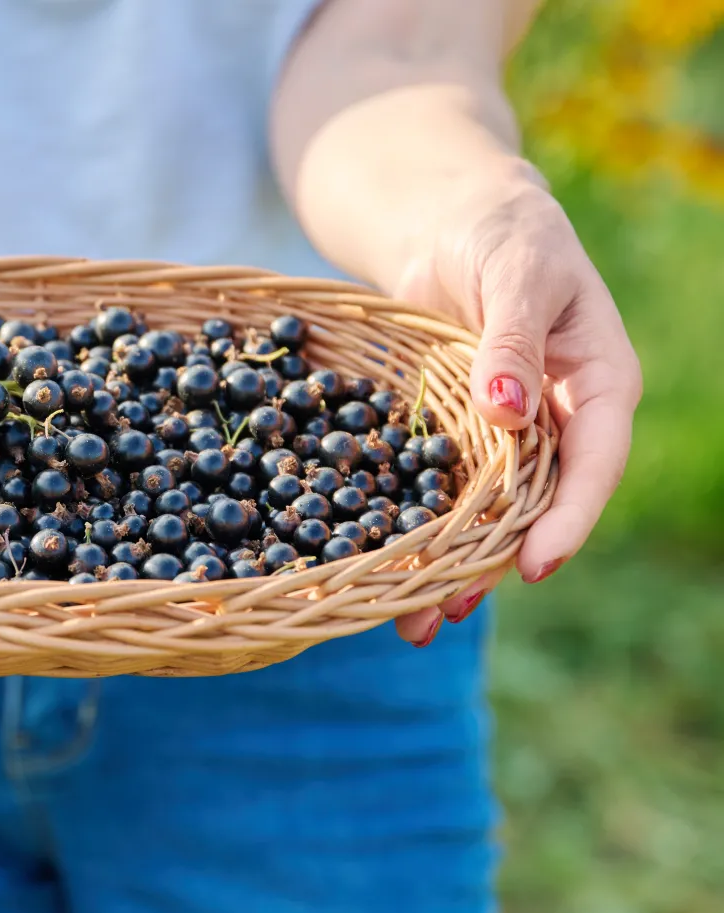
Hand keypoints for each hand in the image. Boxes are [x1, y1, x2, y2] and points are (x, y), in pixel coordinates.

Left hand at [388, 169, 641, 645]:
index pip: (594, 462)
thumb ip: (512, 341)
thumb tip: (506, 413)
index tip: (536, 565)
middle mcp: (557, 420)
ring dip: (453, 563)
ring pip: (489, 510)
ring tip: (414, 618)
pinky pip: (445, 487)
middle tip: (448, 608)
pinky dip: (422, 524)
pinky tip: (389, 566)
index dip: (568, 518)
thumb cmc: (503, 232)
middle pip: (538, 505)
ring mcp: (507, 432)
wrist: (454, 220)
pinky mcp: (459, 432)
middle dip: (497, 562)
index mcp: (597, 384)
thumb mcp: (516, 274)